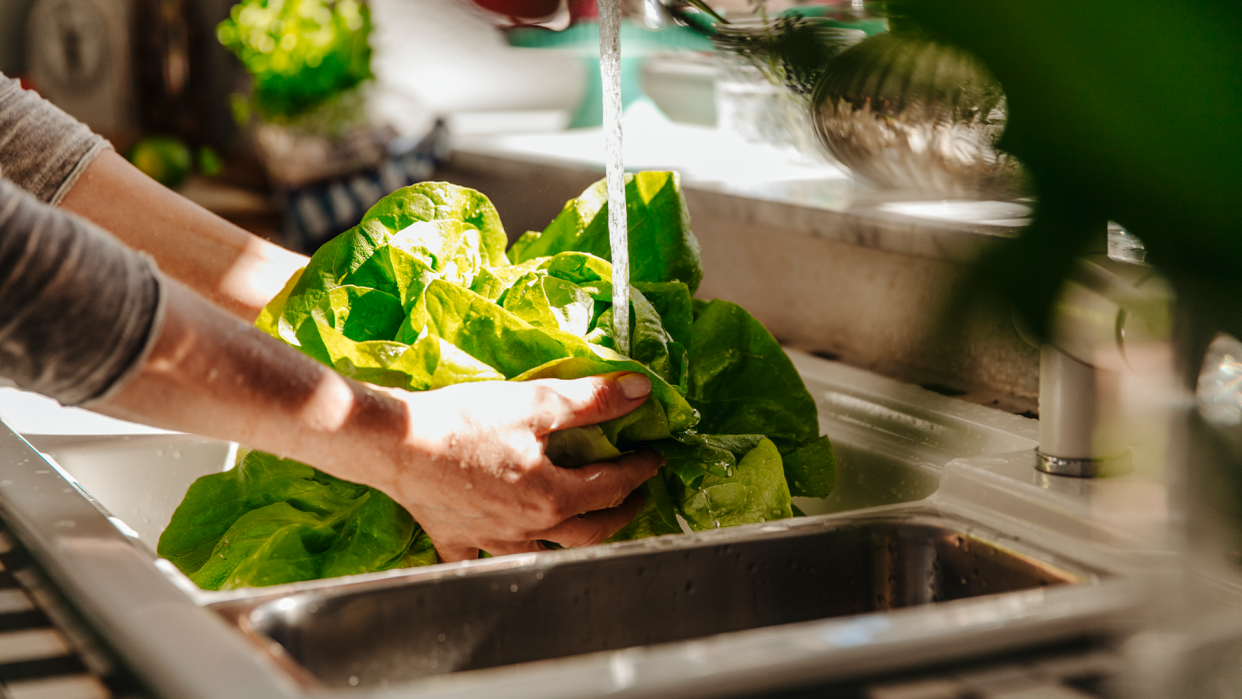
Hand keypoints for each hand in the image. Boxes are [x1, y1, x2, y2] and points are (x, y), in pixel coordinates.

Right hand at [377, 373, 662, 561]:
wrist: (394, 442)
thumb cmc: (463, 420)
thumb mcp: (536, 402)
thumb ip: (592, 401)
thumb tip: (640, 391)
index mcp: (553, 497)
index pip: (612, 487)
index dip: (639, 470)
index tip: (653, 457)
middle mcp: (528, 529)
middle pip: (589, 531)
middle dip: (619, 513)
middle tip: (635, 497)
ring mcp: (490, 540)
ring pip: (543, 553)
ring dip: (571, 541)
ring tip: (583, 525)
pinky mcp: (455, 538)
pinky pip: (479, 560)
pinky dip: (494, 559)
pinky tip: (499, 553)